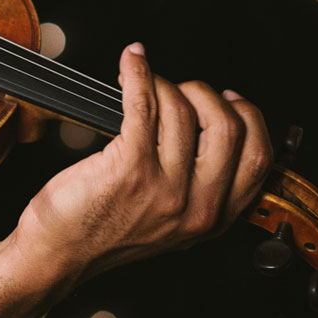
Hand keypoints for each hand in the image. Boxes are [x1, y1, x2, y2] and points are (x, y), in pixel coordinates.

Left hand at [14, 42, 271, 281]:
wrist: (60, 253)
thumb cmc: (102, 231)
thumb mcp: (169, 222)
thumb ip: (196, 188)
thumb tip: (205, 125)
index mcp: (212, 218)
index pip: (257, 160)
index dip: (248, 120)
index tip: (228, 101)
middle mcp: (196, 206)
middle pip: (229, 129)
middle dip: (206, 95)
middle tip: (181, 88)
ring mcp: (165, 188)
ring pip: (183, 112)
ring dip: (164, 84)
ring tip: (145, 81)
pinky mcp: (129, 169)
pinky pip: (144, 106)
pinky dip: (139, 75)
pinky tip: (131, 64)